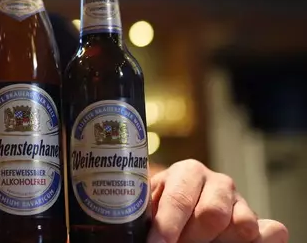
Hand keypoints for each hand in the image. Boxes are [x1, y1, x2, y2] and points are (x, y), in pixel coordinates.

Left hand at [148, 159, 287, 242]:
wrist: (183, 213)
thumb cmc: (161, 211)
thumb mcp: (151, 206)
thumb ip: (150, 214)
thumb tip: (139, 232)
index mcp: (188, 171)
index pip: (179, 199)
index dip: (168, 226)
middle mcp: (218, 181)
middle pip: (212, 214)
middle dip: (191, 237)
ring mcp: (240, 200)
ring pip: (240, 225)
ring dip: (219, 241)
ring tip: (201, 242)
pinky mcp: (257, 219)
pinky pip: (267, 233)